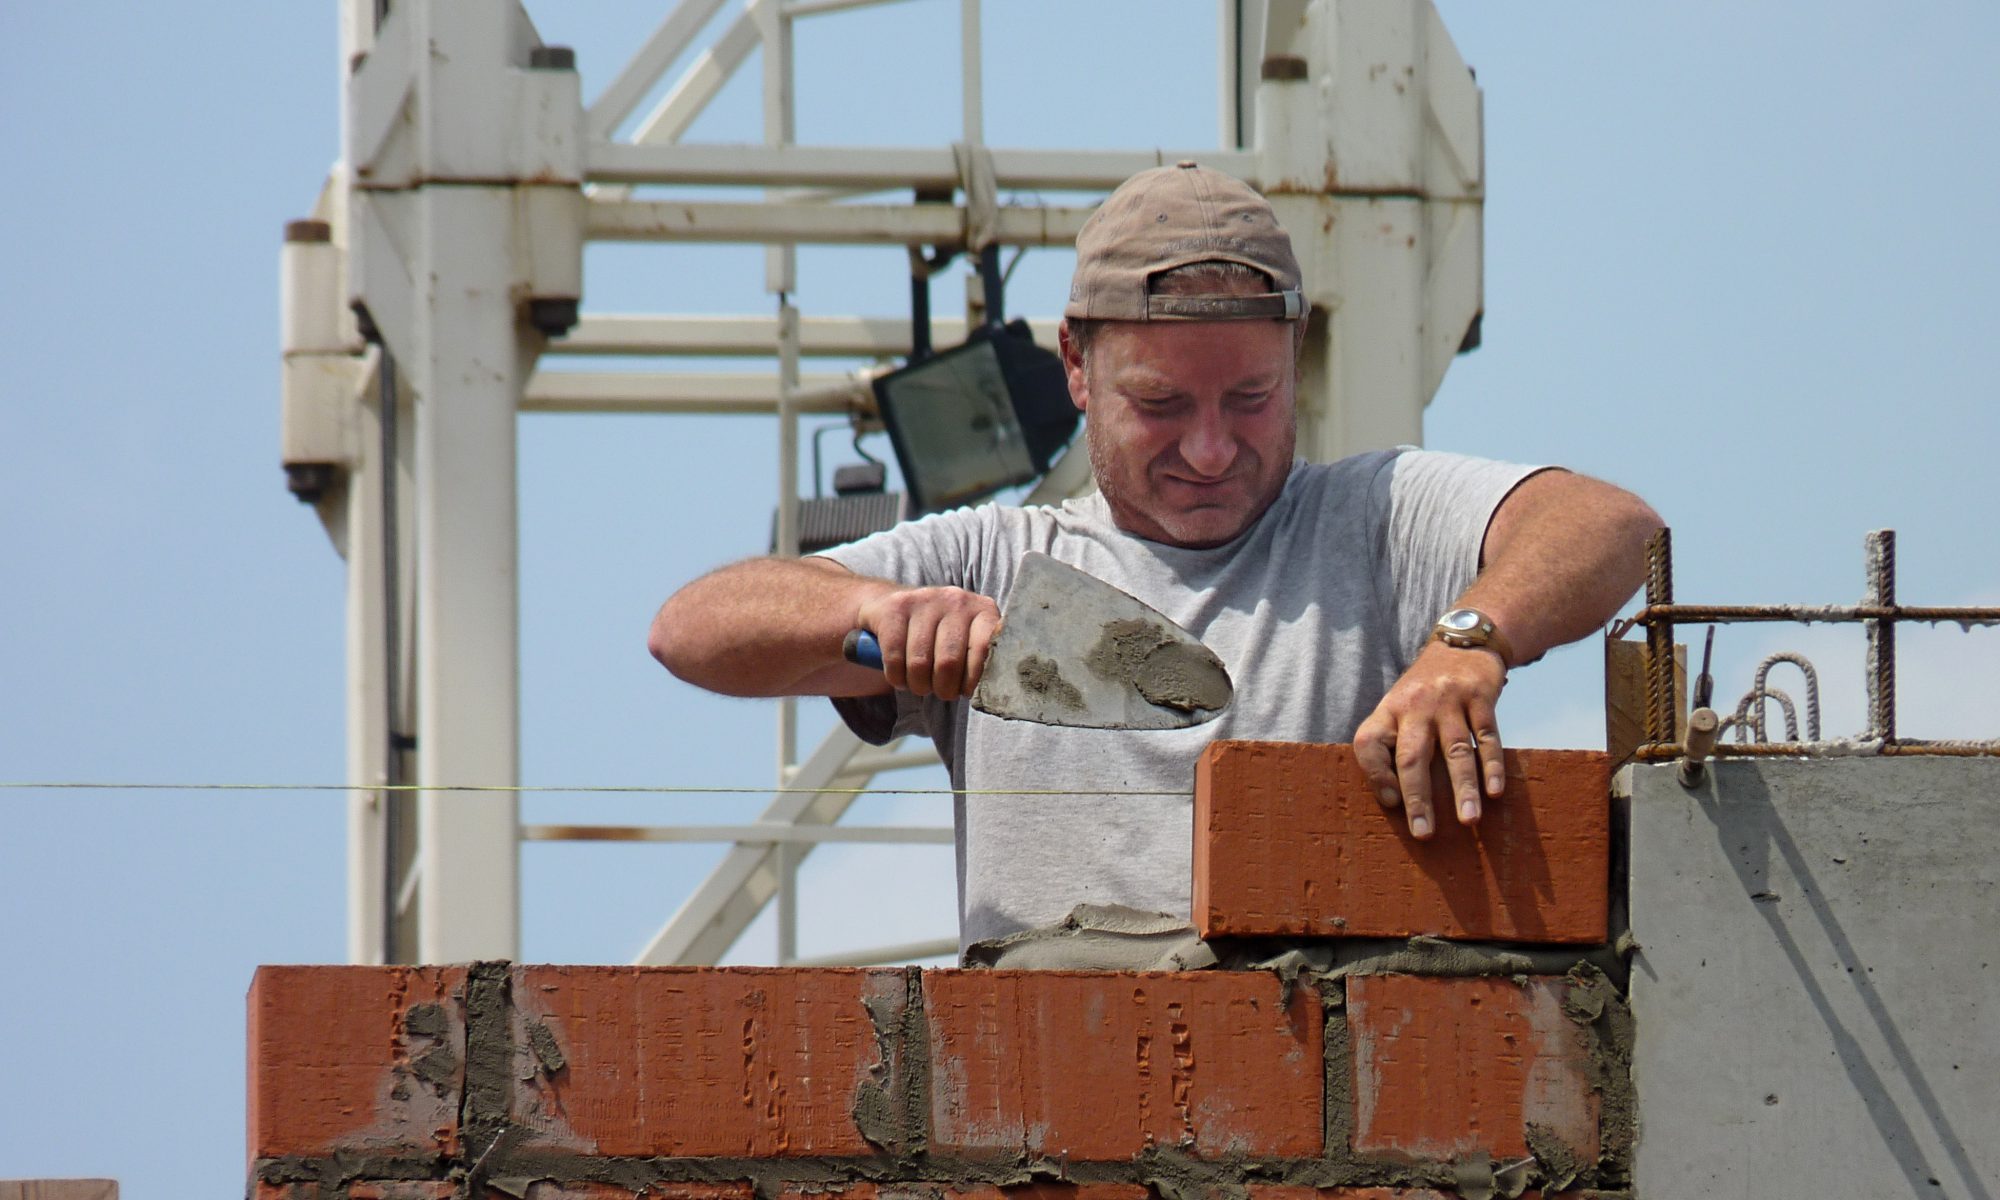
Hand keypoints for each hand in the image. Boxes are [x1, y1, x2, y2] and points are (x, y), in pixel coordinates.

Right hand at [855, 585, 1001, 700]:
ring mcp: (925, 600)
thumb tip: (992, 691)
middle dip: (944, 689)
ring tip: (921, 685)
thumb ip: (983, 658)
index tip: (965, 691)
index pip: (986, 647)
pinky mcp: (896, 607)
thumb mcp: (967, 639)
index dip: (975, 678)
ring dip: (919, 685)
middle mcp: (957, 600)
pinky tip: (900, 676)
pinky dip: (896, 677)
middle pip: (949, 662)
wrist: (890, 602)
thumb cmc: (938, 634)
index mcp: (982, 610)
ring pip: (920, 663)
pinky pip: (895, 657)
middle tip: (941, 692)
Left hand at [1353, 640, 1508, 838]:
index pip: (1368, 744)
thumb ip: (1393, 744)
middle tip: (1423, 833)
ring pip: (1455, 751)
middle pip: (1412, 756)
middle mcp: (1415, 705)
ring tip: (1468, 820)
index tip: (1391, 804)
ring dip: (1462, 789)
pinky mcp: (1480, 697)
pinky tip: (1494, 791)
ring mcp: (1449, 700)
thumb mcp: (1399, 707)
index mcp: (1388, 710)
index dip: (1375, 775)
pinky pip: (1487, 737)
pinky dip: (1492, 766)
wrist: (1462, 644)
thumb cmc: (1425, 692)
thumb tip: (1393, 801)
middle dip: (1417, 798)